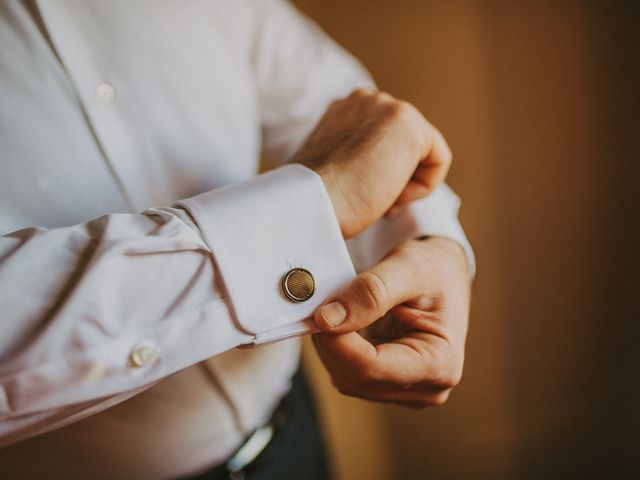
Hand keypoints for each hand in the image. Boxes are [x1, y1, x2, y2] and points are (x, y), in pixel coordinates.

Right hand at [295, 88, 451, 237]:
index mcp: (344, 109)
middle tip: (368, 200)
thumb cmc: (318, 199)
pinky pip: (438, 161)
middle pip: (405, 147)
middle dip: (394, 178)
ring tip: (375, 197)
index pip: (384, 142)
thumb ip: (354, 158)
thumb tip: (377, 171)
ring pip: (422, 154)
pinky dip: (421, 189)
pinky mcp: (411, 125)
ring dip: (404, 185)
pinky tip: (390, 196)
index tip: (356, 193)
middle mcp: (366, 99)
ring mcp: (389, 106)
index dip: (376, 175)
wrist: (310, 205)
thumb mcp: (332, 170)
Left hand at [312, 237, 469, 407]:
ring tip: (338, 308)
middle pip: (354, 378)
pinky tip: (343, 322)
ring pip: (345, 378)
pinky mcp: (387, 383)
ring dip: (330, 344)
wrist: (441, 273)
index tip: (318, 312)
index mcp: (440, 364)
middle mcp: (426, 388)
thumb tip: (327, 319)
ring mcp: (406, 390)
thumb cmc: (434, 269)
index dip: (336, 341)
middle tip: (323, 303)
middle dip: (330, 341)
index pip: (371, 367)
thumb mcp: (408, 268)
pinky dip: (336, 347)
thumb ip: (369, 293)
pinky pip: (346, 373)